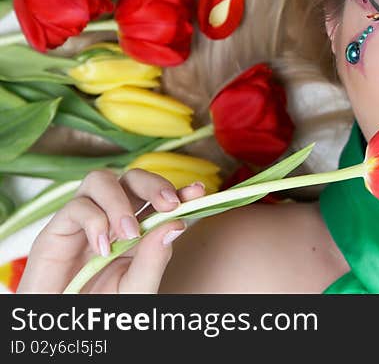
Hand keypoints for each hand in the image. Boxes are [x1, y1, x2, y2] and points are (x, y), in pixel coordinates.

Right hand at [18, 168, 205, 292]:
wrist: (65, 326)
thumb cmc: (101, 308)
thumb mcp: (136, 288)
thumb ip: (155, 259)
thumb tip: (177, 223)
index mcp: (137, 230)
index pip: (159, 199)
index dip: (179, 190)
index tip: (198, 191)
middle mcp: (111, 218)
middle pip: (132, 177)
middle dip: (154, 184)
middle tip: (168, 204)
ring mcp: (84, 221)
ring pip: (101, 179)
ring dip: (120, 202)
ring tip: (128, 233)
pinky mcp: (56, 230)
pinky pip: (76, 206)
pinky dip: (95, 221)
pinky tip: (102, 248)